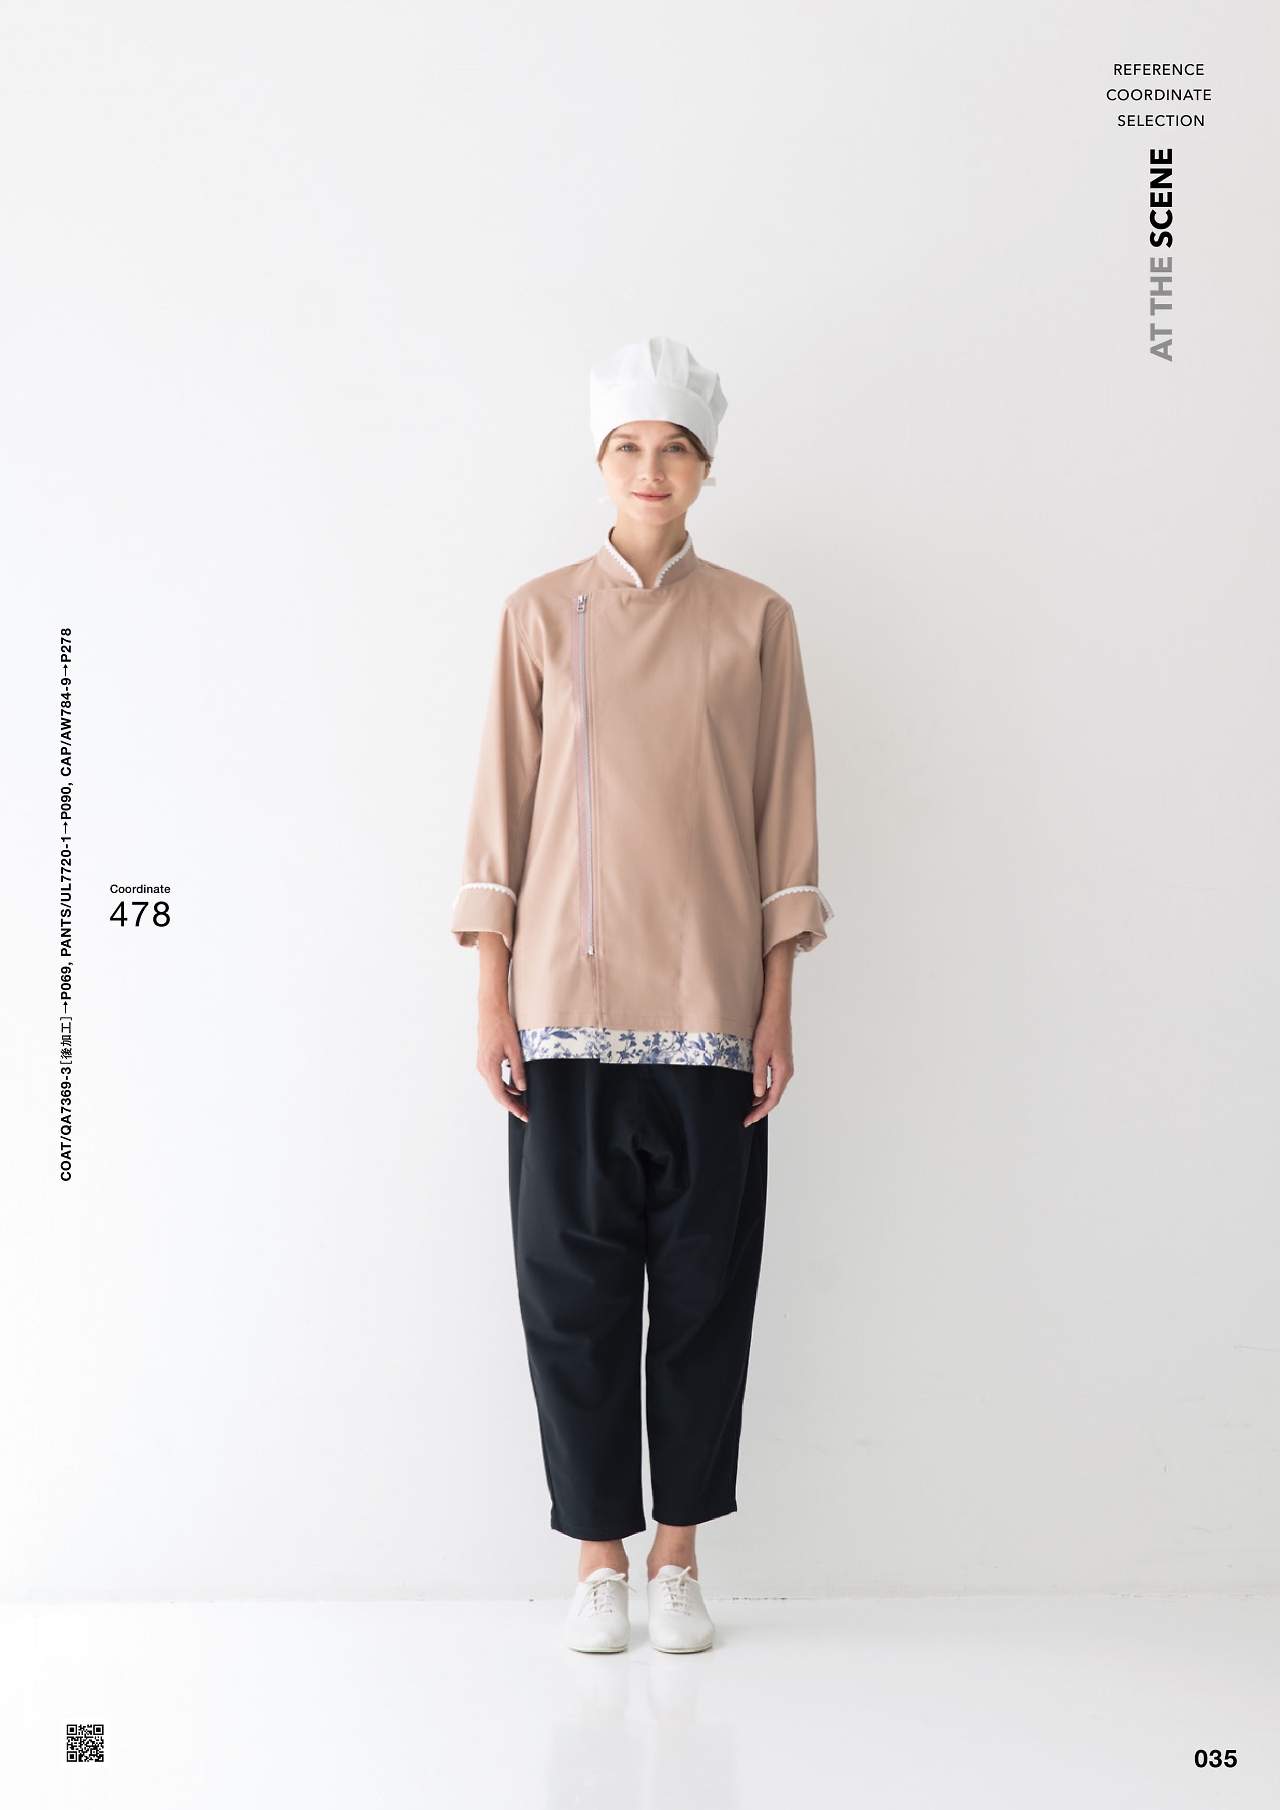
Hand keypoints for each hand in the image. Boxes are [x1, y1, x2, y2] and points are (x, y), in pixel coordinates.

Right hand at [478, 1000, 528, 1121]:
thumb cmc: (501, 1026)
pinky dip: (504, 1085)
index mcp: (490, 1067)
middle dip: (511, 1105)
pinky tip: (514, 1088)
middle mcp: (483, 1068)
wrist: (490, 1011)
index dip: (512, 1107)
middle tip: (525, 1113)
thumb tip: (522, 1088)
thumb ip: (518, 1070)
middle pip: (497, 1093)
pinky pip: (494, 1078)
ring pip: (495, 1086)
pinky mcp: (484, 1060)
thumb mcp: (515, 1050)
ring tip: (522, 1103)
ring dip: (508, 1096)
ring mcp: (482, 1064)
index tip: (523, 1115)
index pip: (501, 1095)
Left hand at [745, 1004, 793, 1125]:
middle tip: (746, 1118)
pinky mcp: (781, 1062)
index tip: (748, 1120)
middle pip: (775, 1097)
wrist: (776, 1013)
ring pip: (775, 1090)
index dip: (760, 1112)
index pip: (772, 1100)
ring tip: (748, 1108)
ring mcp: (785, 1067)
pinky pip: (775, 1081)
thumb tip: (758, 1095)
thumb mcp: (759, 1054)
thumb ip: (759, 1076)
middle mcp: (787, 1072)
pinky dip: (765, 1090)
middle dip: (760, 1109)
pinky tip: (755, 1091)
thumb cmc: (768, 1030)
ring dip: (763, 1100)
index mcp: (783, 1072)